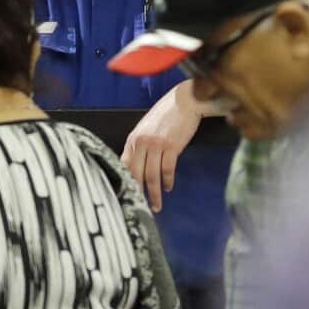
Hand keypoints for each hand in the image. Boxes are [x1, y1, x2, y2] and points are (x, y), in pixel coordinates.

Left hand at [121, 81, 201, 212]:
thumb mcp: (146, 129)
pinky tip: (169, 187)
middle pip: (136, 174)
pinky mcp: (171, 146)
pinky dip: (168, 181)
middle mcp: (141, 143)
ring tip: (156, 205)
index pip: (124, 165)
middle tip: (141, 207)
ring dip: (154, 193)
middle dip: (138, 192)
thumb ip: (139, 145)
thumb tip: (135, 165)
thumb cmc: (165, 115)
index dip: (125, 181)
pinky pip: (168, 169)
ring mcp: (156, 145)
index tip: (126, 195)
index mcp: (132, 140)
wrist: (184, 101)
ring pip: (152, 175)